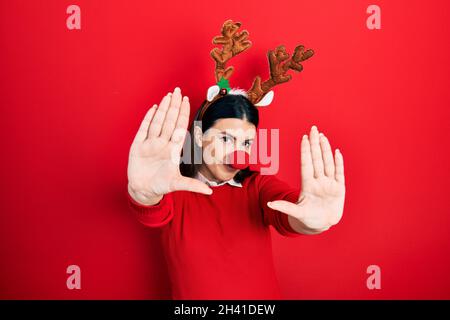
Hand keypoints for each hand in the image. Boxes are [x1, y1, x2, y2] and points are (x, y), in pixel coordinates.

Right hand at [127, 87, 212, 202]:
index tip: (186, 101)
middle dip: (173, 106)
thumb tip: (210, 192)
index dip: (183, 114)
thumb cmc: (161, 186)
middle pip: (169, 121)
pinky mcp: (137, 147)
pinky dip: (148, 119)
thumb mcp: (177, 185)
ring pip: (157, 122)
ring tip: (168, 96)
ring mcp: (150, 144)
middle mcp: (162, 144)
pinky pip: (143, 129)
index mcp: (172, 150)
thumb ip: (192, 186)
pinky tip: (153, 108)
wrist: (143, 190)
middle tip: (178, 90)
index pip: (179, 127)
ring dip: (162, 109)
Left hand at [267, 125, 345, 231]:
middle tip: (314, 129)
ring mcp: (329, 184)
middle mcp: (318, 181)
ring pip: (327, 163)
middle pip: (317, 159)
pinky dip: (339, 163)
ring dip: (326, 150)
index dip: (305, 152)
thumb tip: (269, 204)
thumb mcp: (296, 214)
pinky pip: (339, 173)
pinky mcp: (339, 189)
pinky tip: (337, 152)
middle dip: (315, 144)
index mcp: (307, 185)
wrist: (321, 225)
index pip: (306, 164)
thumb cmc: (307, 219)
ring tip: (323, 136)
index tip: (304, 138)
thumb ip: (285, 208)